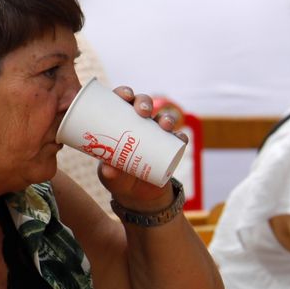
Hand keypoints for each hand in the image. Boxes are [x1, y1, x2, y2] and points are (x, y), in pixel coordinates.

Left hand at [95, 86, 186, 214]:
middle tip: (143, 112)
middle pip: (144, 104)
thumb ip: (108, 173)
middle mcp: (139, 124)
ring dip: (166, 117)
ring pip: (163, 118)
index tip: (124, 95)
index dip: (124, 92)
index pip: (122, 101)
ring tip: (164, 125)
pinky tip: (180, 139)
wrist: (136, 196)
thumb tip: (109, 169)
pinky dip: (180, 137)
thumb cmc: (117, 178)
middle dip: (145, 102)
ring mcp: (156, 135)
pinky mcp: (170, 148)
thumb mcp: (109, 176)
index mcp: (120, 121)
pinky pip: (178, 139)